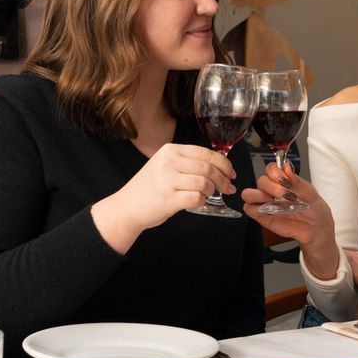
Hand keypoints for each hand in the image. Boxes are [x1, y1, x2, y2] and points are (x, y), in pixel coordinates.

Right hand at [92, 143, 234, 253]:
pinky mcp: (168, 199)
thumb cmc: (149, 187)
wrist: (126, 207)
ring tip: (209, 194)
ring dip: (212, 190)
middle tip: (228, 187)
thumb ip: (187, 162)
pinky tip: (198, 201)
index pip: (206, 152)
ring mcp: (167, 181)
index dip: (224, 163)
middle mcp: (168, 163)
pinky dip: (202, 201)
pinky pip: (196, 198)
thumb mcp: (164, 165)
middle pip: (208, 167)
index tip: (231, 173)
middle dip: (223, 179)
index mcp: (170, 151)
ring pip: (204, 183)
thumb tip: (220, 167)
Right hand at [242, 162, 339, 278]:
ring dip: (259, 195)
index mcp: (283, 181)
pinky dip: (255, 207)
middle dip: (272, 186)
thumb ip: (295, 180)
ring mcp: (265, 203)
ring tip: (273, 201)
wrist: (316, 227)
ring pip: (248, 193)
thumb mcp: (308, 191)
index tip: (285, 179)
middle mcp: (272, 190)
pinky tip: (270, 210)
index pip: (270, 169)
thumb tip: (286, 166)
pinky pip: (249, 209)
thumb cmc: (313, 208)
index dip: (275, 172)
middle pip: (260, 181)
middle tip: (286, 194)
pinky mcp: (262, 216)